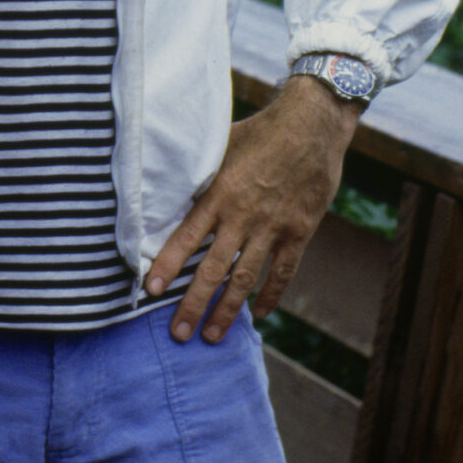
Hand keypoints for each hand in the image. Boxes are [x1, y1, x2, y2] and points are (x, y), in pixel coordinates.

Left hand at [144, 79, 359, 342]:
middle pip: (213, 270)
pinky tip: (259, 313)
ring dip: (227, 310)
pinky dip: (270, 295)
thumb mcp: (221, 144)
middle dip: (193, 304)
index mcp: (219, 194)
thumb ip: (199, 170)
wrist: (312, 126)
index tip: (149, 290)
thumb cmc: (261, 131)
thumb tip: (168, 181)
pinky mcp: (299, 232)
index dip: (166, 265)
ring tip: (212, 336)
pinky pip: (282, 272)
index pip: (186, 238)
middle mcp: (242, 216)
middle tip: (179, 334)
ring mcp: (272, 228)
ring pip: (245, 279)